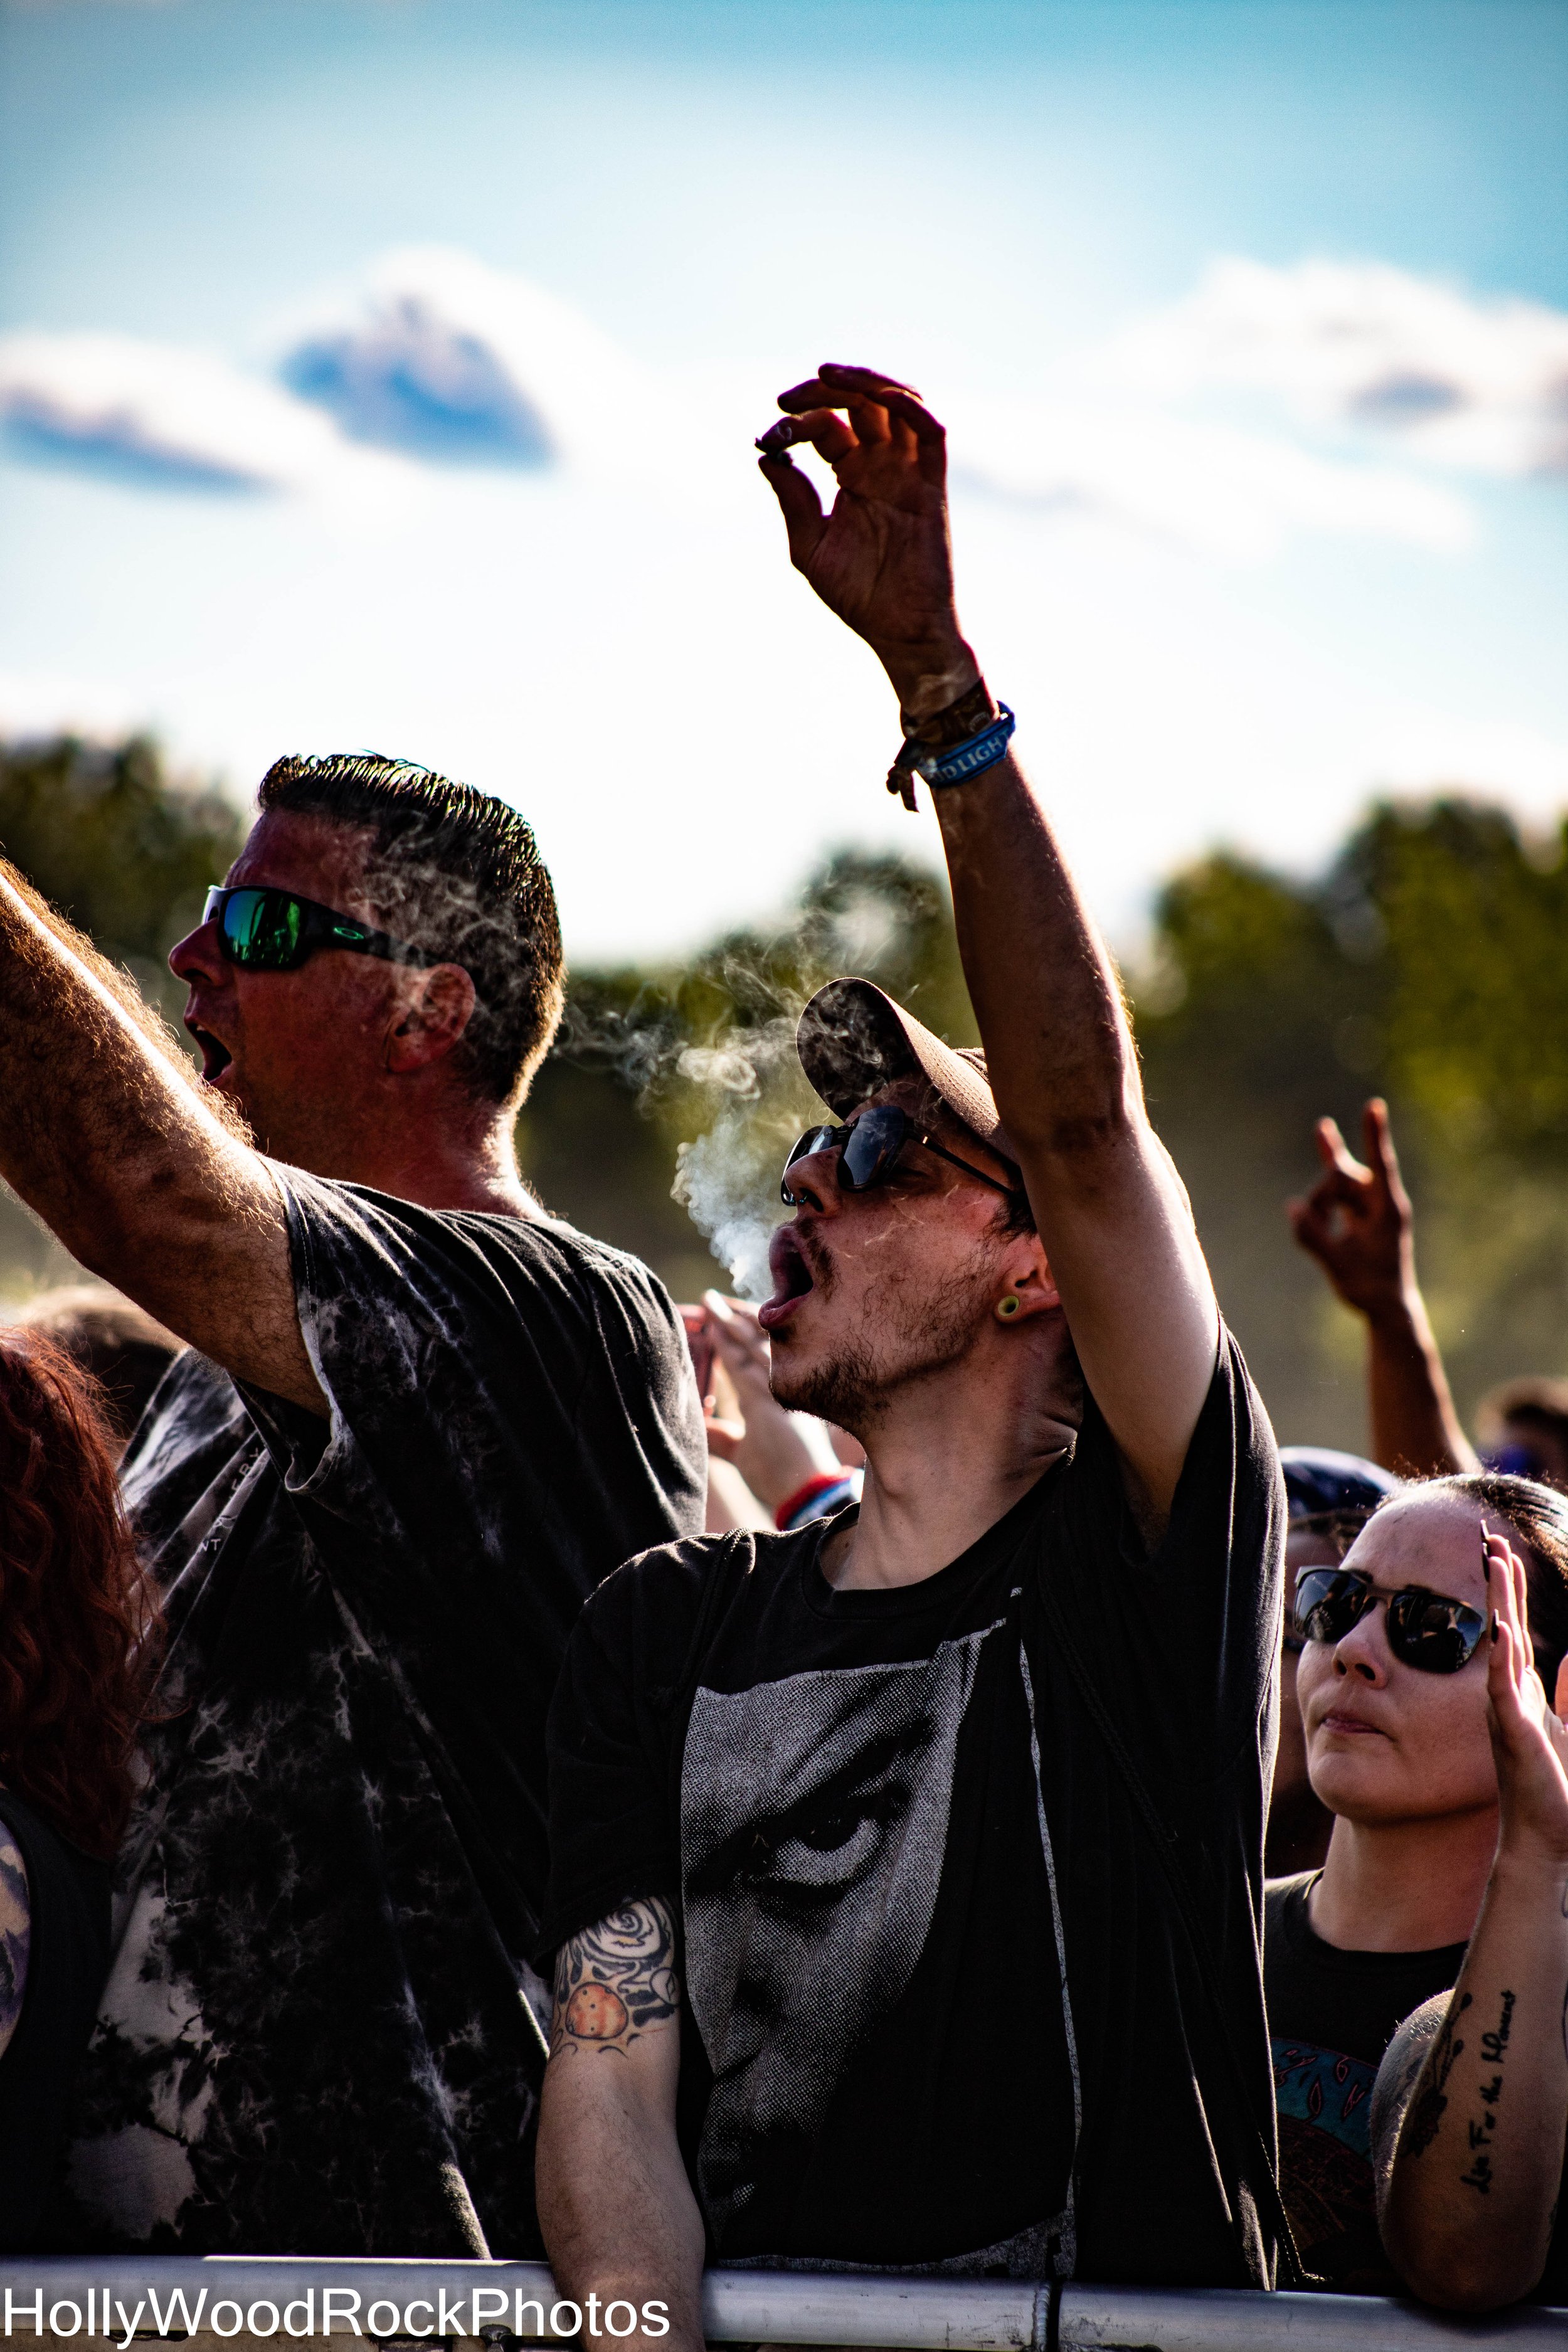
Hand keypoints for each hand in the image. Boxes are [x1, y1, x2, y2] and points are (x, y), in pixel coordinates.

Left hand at [700, 1292, 833, 1514]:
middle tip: (710, 1298)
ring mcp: (779, 1390)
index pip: (761, 1350)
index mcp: (783, 1390)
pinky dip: (729, 1348)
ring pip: (753, 1345)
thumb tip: (699, 1425)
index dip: (740, 1329)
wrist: (806, 1493)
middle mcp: (785, 1383)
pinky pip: (746, 1367)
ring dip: (729, 1323)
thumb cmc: (782, 1474)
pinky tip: (716, 1330)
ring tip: (709, 1304)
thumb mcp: (745, 1452)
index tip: (722, 1311)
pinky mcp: (769, 1402)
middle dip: (734, 1316)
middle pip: (759, 1338)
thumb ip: (722, 1436)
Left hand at [757, 363, 977, 715]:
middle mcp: (881, 466)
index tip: (767, 439)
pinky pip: (930, 433)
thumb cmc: (858, 596)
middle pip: (858, 404)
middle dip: (822, 392)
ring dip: (864, 382)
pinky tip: (880, 397)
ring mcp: (908, 472)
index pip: (825, 427)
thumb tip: (766, 456)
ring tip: (826, 375)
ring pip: (895, 405)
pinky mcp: (932, 486)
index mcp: (851, 475)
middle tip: (786, 400)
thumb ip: (792, 500)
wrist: (900, 631)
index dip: (794, 424)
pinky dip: (909, 407)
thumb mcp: (810, 545)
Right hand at [1287, 1098, 1413, 1316]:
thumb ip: (1313, 1237)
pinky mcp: (1360, 1212)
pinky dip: (1325, 1183)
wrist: (1387, 1307)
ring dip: (1319, 1199)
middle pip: (1345, 1177)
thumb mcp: (1338, 1265)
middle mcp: (1381, 1203)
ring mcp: (1371, 1206)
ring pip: (1338, 1184)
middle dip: (1322, 1192)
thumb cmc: (1369, 1288)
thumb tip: (1293, 1208)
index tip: (1374, 1105)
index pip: (1380, 1165)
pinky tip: (1324, 1135)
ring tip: (1311, 1222)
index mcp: (1387, 1211)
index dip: (1374, 1136)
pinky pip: (1340, 1186)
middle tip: (1313, 1222)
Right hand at [1486, 1528, 1567, 1871]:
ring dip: (1498, 1605)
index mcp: (1523, 1691)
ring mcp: (1507, 1710)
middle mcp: (1509, 1694)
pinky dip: (1502, 1658)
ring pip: (1501, 1645)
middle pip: (1502, 1625)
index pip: (1512, 1629)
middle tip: (1488, 1538)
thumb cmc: (1557, 1790)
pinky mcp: (1513, 1733)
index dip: (1507, 1591)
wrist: (1546, 1837)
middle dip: (1497, 1582)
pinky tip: (1501, 1633)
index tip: (1500, 1552)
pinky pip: (1504, 1688)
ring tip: (1496, 1565)